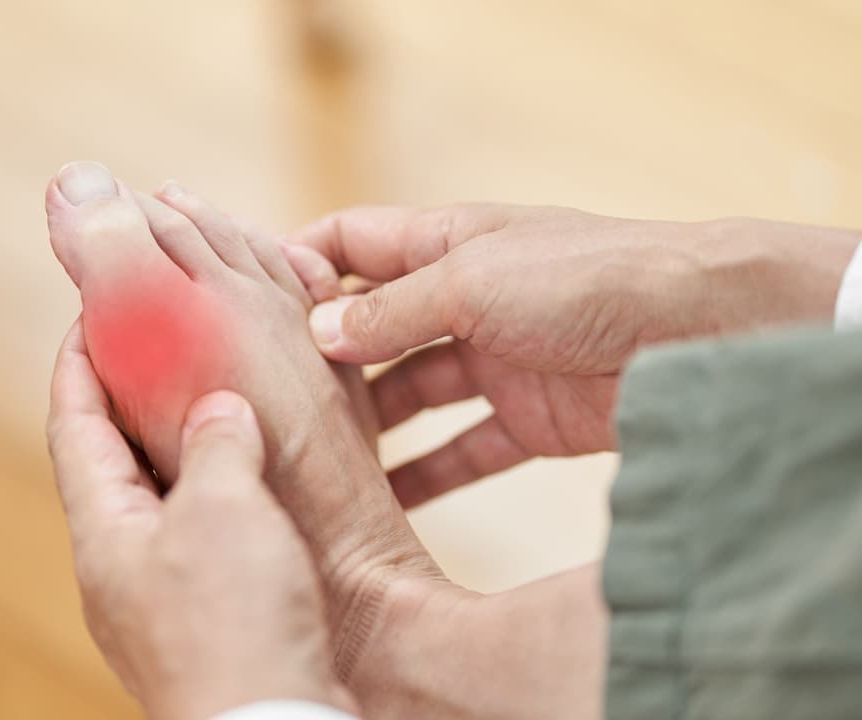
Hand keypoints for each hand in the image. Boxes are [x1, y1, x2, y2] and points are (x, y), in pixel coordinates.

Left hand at [47, 322, 355, 719]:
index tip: (90, 312)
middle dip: (129, 399)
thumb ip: (216, 446)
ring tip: (214, 398)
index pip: (74, 428)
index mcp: (105, 532)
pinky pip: (201, 533)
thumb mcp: (225, 512)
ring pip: (162, 499)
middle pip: (111, 461)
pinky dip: (219, 491)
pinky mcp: (205, 616)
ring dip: (181, 445)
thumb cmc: (236, 624)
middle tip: (158, 344)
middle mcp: (120, 563)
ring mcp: (159, 594)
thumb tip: (218, 408)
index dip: (78, 364)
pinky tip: (256, 477)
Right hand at [289, 205, 857, 505]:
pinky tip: (387, 502)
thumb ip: (393, 310)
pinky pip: (464, 449)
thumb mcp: (473, 281)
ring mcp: (497, 360)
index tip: (250, 305)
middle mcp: (467, 299)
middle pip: (375, 327)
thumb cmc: (589, 277)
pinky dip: (429, 475)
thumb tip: (318, 331)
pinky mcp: (529, 419)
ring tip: (314, 463)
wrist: (700, 332)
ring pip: (413, 395)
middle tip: (269, 402)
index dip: (301, 265)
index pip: (353, 242)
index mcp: (448, 243)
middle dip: (326, 359)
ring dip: (370, 427)